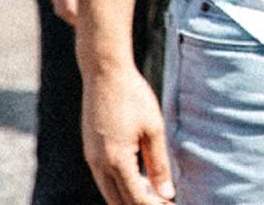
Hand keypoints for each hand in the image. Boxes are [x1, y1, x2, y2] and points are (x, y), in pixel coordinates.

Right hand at [82, 63, 175, 203]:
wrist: (104, 73)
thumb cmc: (132, 96)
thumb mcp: (153, 129)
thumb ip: (158, 164)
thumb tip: (166, 193)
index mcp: (116, 161)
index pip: (136, 200)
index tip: (173, 204)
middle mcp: (99, 164)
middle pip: (118, 202)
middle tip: (164, 202)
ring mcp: (91, 158)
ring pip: (109, 192)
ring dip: (130, 198)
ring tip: (155, 194)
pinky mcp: (90, 150)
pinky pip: (104, 178)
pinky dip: (121, 185)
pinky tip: (139, 180)